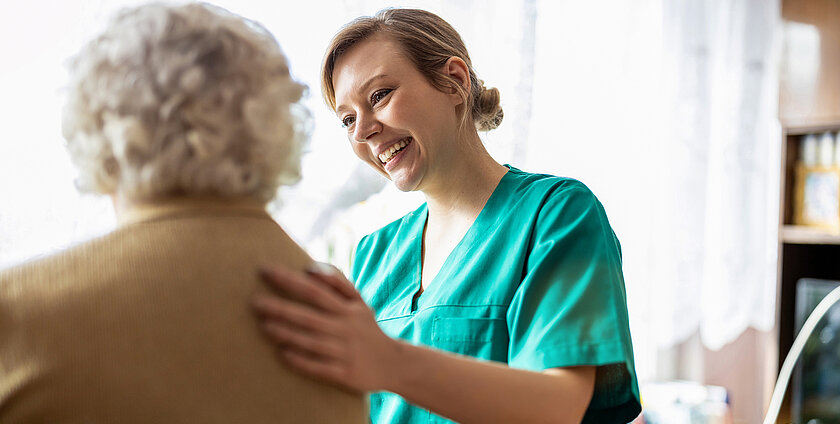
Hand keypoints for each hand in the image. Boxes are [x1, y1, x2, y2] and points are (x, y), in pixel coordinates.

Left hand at [252, 263, 399, 392]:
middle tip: (254, 302)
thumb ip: (337, 282)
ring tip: (264, 326)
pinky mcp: (345, 373)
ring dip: (287, 334)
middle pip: (309, 316)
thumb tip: (310, 268)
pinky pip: (319, 367)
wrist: (393, 363)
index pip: (316, 290)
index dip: (290, 280)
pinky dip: (301, 360)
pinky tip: (282, 354)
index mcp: (348, 309)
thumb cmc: (367, 328)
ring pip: (311, 341)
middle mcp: (346, 329)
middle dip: (281, 308)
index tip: (266, 271)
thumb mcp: (359, 303)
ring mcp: (345, 352)